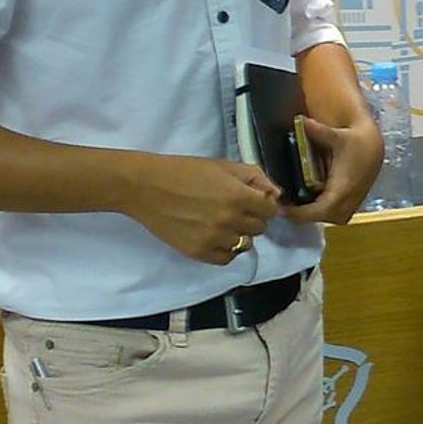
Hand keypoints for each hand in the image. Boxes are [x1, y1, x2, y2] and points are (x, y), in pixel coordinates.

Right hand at [123, 154, 279, 263]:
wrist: (146, 187)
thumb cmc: (183, 171)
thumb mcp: (222, 166)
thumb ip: (253, 177)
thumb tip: (276, 193)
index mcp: (237, 195)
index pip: (270, 210)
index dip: (264, 204)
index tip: (253, 200)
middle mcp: (229, 220)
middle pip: (260, 228)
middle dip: (252, 217)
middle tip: (234, 208)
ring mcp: (214, 239)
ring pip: (244, 244)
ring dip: (238, 234)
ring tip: (221, 222)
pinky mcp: (199, 252)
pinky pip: (226, 258)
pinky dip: (225, 249)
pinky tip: (215, 235)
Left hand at [280, 111, 383, 224]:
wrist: (374, 146)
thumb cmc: (356, 141)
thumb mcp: (337, 136)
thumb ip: (319, 131)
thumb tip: (302, 122)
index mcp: (342, 189)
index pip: (317, 212)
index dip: (298, 214)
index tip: (281, 208)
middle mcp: (347, 201)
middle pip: (319, 218)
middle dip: (300, 215)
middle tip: (281, 204)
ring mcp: (351, 204)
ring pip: (326, 218)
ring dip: (309, 214)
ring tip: (291, 204)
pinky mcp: (352, 203)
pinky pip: (333, 214)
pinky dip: (319, 211)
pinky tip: (305, 201)